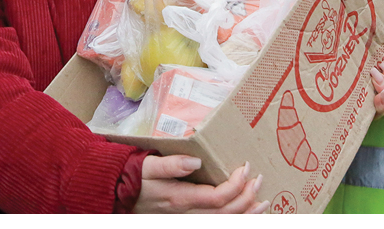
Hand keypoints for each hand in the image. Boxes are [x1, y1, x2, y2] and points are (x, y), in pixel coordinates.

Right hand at [134, 155, 267, 213]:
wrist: (119, 195)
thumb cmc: (135, 178)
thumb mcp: (148, 166)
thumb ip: (171, 164)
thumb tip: (195, 161)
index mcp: (181, 198)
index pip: (218, 198)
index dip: (236, 185)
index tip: (246, 167)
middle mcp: (188, 213)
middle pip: (226, 213)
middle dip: (247, 197)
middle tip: (259, 179)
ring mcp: (189, 219)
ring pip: (223, 222)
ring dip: (246, 213)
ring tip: (263, 202)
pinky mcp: (189, 218)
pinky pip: (216, 222)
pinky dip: (235, 218)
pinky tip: (247, 212)